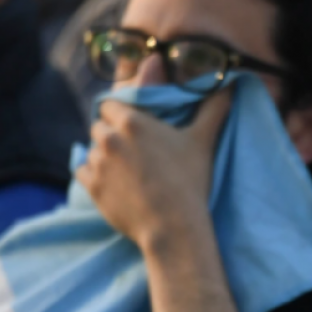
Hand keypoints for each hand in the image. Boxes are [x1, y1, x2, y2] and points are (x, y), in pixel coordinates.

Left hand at [76, 90, 231, 252]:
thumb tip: (229, 85)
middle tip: (134, 149)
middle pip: (98, 126)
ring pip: (92, 150)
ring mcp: (98, 164)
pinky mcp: (92, 187)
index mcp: (132, 122)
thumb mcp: (203, 140)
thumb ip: (213, 108)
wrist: (173, 226)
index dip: (120, 113)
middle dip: (112, 133)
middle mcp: (109, 138)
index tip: (134, 126)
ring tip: (127, 169)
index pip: (110, 104)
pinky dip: (93, 173)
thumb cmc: (190, 180)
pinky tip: (112, 180)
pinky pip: (82, 171)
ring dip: (104, 154)